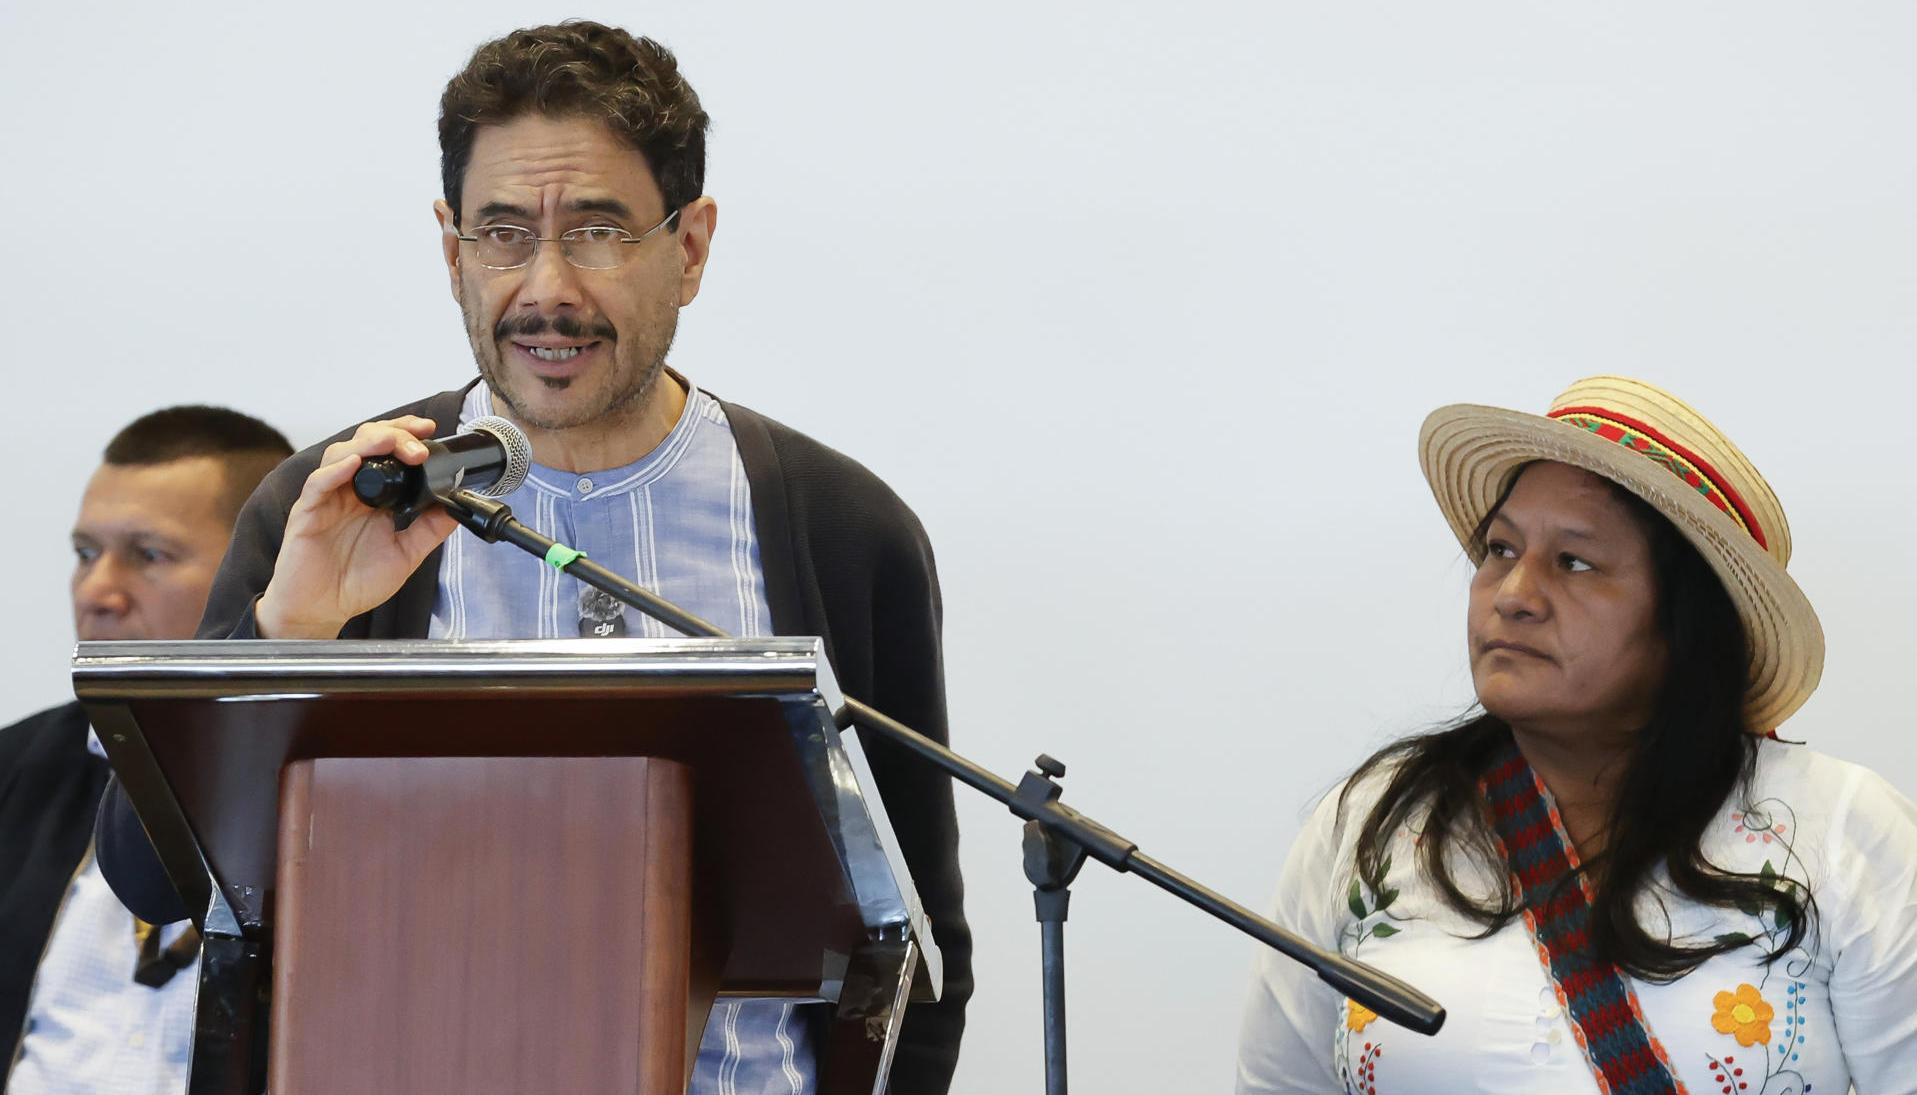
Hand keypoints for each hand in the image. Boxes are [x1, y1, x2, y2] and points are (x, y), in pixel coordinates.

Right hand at [255, 416, 459, 638]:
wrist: (323, 610)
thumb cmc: (356, 583)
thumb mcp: (406, 554)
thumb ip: (430, 529)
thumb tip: (456, 506)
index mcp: (373, 496)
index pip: (388, 452)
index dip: (406, 435)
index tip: (430, 430)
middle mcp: (350, 491)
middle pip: (366, 443)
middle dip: (393, 434)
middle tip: (418, 437)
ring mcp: (327, 499)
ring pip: (341, 454)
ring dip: (368, 443)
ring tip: (390, 441)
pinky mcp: (306, 513)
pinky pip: (318, 484)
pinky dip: (335, 471)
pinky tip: (353, 464)